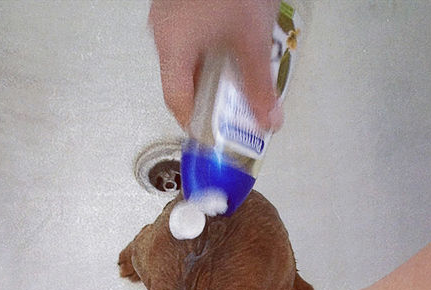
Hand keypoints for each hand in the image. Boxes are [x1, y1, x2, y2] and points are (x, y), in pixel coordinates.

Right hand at [148, 0, 281, 129]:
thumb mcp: (252, 38)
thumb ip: (259, 84)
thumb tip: (268, 119)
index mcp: (173, 46)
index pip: (177, 101)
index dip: (195, 123)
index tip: (213, 135)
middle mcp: (162, 31)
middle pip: (182, 80)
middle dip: (209, 97)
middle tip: (233, 107)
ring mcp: (168, 13)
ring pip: (185, 57)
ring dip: (210, 71)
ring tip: (237, 72)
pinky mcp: (179, 2)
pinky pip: (188, 35)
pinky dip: (207, 48)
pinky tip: (230, 42)